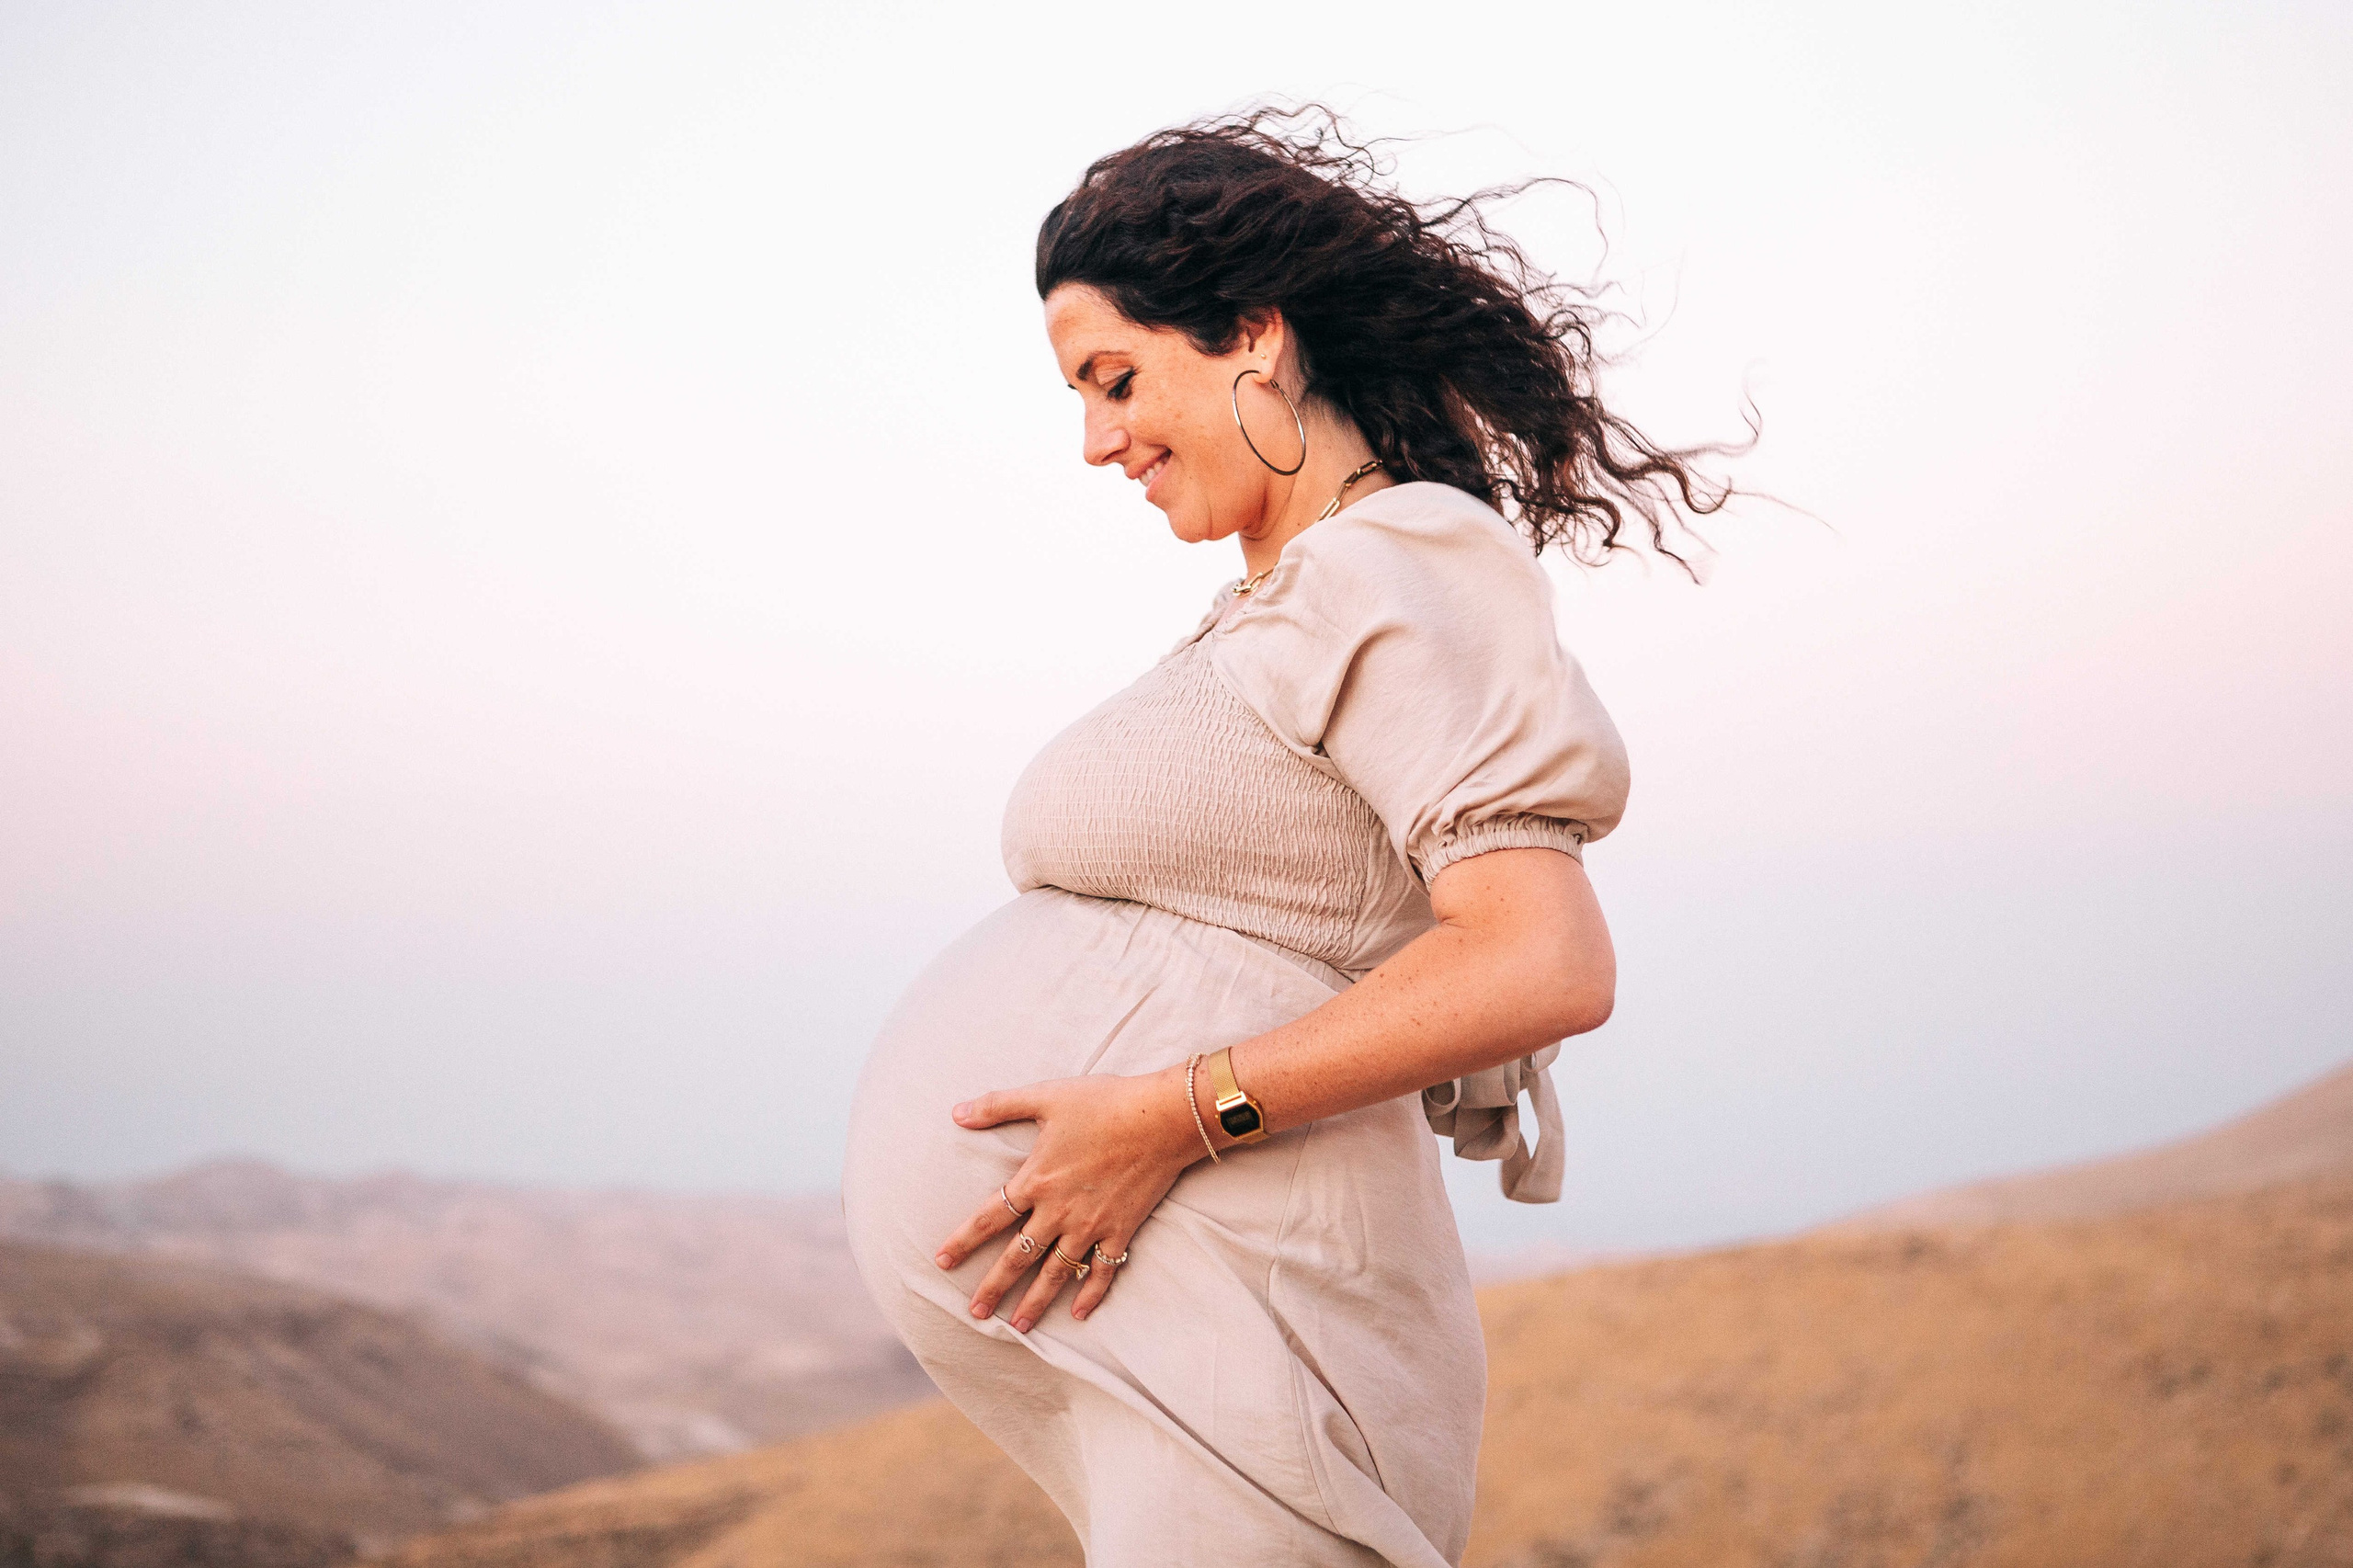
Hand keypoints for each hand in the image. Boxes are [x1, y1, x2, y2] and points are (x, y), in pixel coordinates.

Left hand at [934, 1065, 1201, 1332]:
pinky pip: (1103, 1271)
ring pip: (1056, 1273)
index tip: (942, 1262)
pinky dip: (1091, 1293)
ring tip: (1019, 1326)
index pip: (988, 1219)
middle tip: (976, 1313)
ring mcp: (1090, 1226)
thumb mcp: (1045, 1096)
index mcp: (1035, 1180)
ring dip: (1036, 1302)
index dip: (962, 1241)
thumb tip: (956, 1112)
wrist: (1161, 1118)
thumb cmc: (1104, 1103)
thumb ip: (998, 1106)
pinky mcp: (1120, 1231)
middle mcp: (1058, 1212)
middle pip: (1017, 1257)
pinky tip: (1079, 1313)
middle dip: (994, 1287)